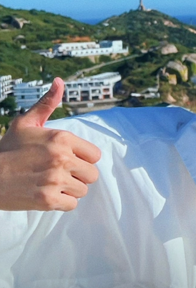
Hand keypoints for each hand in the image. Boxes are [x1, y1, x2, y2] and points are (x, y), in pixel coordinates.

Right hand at [0, 77, 100, 211]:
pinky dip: (61, 202)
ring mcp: (55, 180)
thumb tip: (60, 82)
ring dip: (69, 189)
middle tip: (59, 173)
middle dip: (78, 175)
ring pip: (82, 190)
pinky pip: (71, 205)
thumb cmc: (8, 149)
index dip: (83, 158)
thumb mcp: (26, 122)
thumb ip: (47, 104)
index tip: (68, 160)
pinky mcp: (48, 200)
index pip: (94, 155)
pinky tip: (47, 194)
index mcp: (61, 138)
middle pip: (92, 174)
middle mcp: (62, 158)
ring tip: (51, 183)